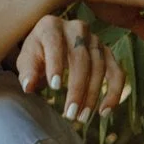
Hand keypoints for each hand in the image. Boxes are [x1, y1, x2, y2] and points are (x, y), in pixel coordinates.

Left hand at [14, 8, 130, 123]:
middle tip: (71, 113)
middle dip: (77, 88)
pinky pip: (117, 72)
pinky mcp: (107, 52)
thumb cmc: (37, 53)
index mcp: (52, 26)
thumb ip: (27, 71)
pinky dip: (114, 92)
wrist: (51, 43)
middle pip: (81, 58)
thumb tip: (29, 87)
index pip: (55, 44)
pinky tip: (105, 111)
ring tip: (81, 117)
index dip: (56, 64)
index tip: (54, 87)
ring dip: (92, 95)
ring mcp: (95, 40)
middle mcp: (77, 29)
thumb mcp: (26, 60)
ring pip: (99, 67)